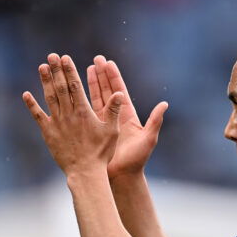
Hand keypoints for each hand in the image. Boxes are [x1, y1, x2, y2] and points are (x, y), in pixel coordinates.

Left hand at [23, 53, 122, 174]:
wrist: (85, 172)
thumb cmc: (101, 153)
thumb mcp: (112, 131)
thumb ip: (113, 111)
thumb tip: (119, 93)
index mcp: (83, 111)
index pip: (74, 85)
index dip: (69, 70)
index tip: (65, 58)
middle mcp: (68, 114)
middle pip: (60, 87)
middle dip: (56, 70)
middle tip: (52, 56)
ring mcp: (56, 123)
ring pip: (49, 98)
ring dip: (45, 81)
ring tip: (42, 67)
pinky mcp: (48, 133)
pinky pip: (38, 116)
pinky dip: (32, 105)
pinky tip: (26, 94)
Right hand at [87, 55, 167, 178]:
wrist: (123, 177)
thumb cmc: (137, 160)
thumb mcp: (149, 138)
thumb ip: (155, 121)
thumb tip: (164, 104)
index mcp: (128, 115)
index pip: (119, 91)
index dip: (113, 77)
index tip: (107, 63)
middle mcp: (115, 116)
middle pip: (106, 90)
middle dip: (101, 75)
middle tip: (95, 60)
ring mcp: (103, 123)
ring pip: (95, 99)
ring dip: (90, 84)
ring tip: (84, 70)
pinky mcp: (94, 131)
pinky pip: (85, 114)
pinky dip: (79, 103)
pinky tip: (72, 93)